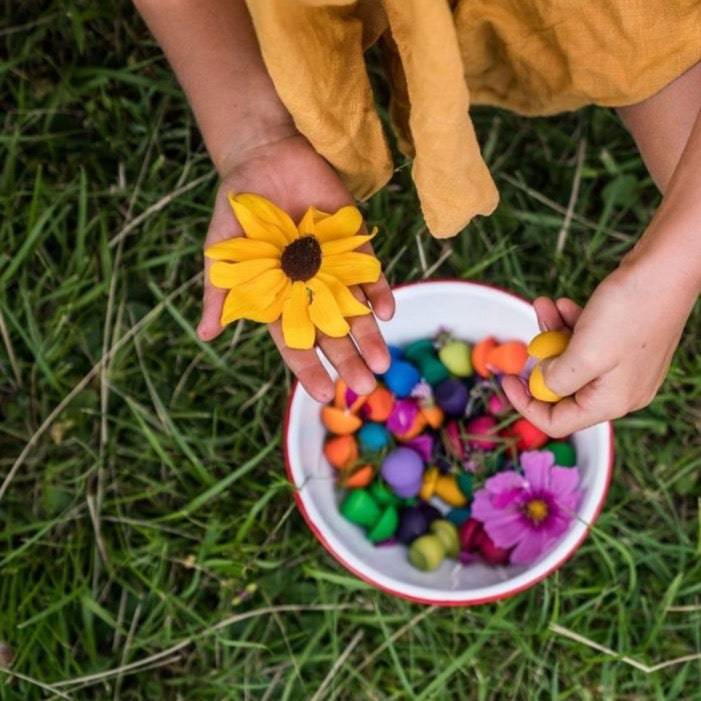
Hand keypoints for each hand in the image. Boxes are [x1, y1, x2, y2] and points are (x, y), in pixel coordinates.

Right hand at [196, 133, 394, 401]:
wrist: (264, 158)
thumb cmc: (238, 211)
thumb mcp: (223, 254)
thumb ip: (220, 293)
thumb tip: (206, 335)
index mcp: (280, 300)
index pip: (295, 342)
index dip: (309, 368)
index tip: (324, 394)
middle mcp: (310, 290)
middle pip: (331, 333)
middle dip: (347, 359)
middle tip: (363, 386)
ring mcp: (334, 268)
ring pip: (355, 310)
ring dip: (369, 336)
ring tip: (382, 363)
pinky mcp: (353, 244)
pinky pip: (369, 272)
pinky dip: (378, 290)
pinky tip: (386, 311)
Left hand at [502, 259, 696, 435]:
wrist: (668, 267)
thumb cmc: (630, 311)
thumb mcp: (583, 354)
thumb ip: (556, 379)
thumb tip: (542, 383)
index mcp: (611, 402)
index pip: (557, 422)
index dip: (526, 404)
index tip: (506, 378)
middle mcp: (619, 390)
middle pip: (563, 390)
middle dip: (541, 360)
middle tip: (529, 337)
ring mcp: (623, 366)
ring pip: (571, 359)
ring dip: (552, 334)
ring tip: (544, 306)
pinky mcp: (624, 343)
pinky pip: (586, 341)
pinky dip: (569, 324)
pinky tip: (563, 304)